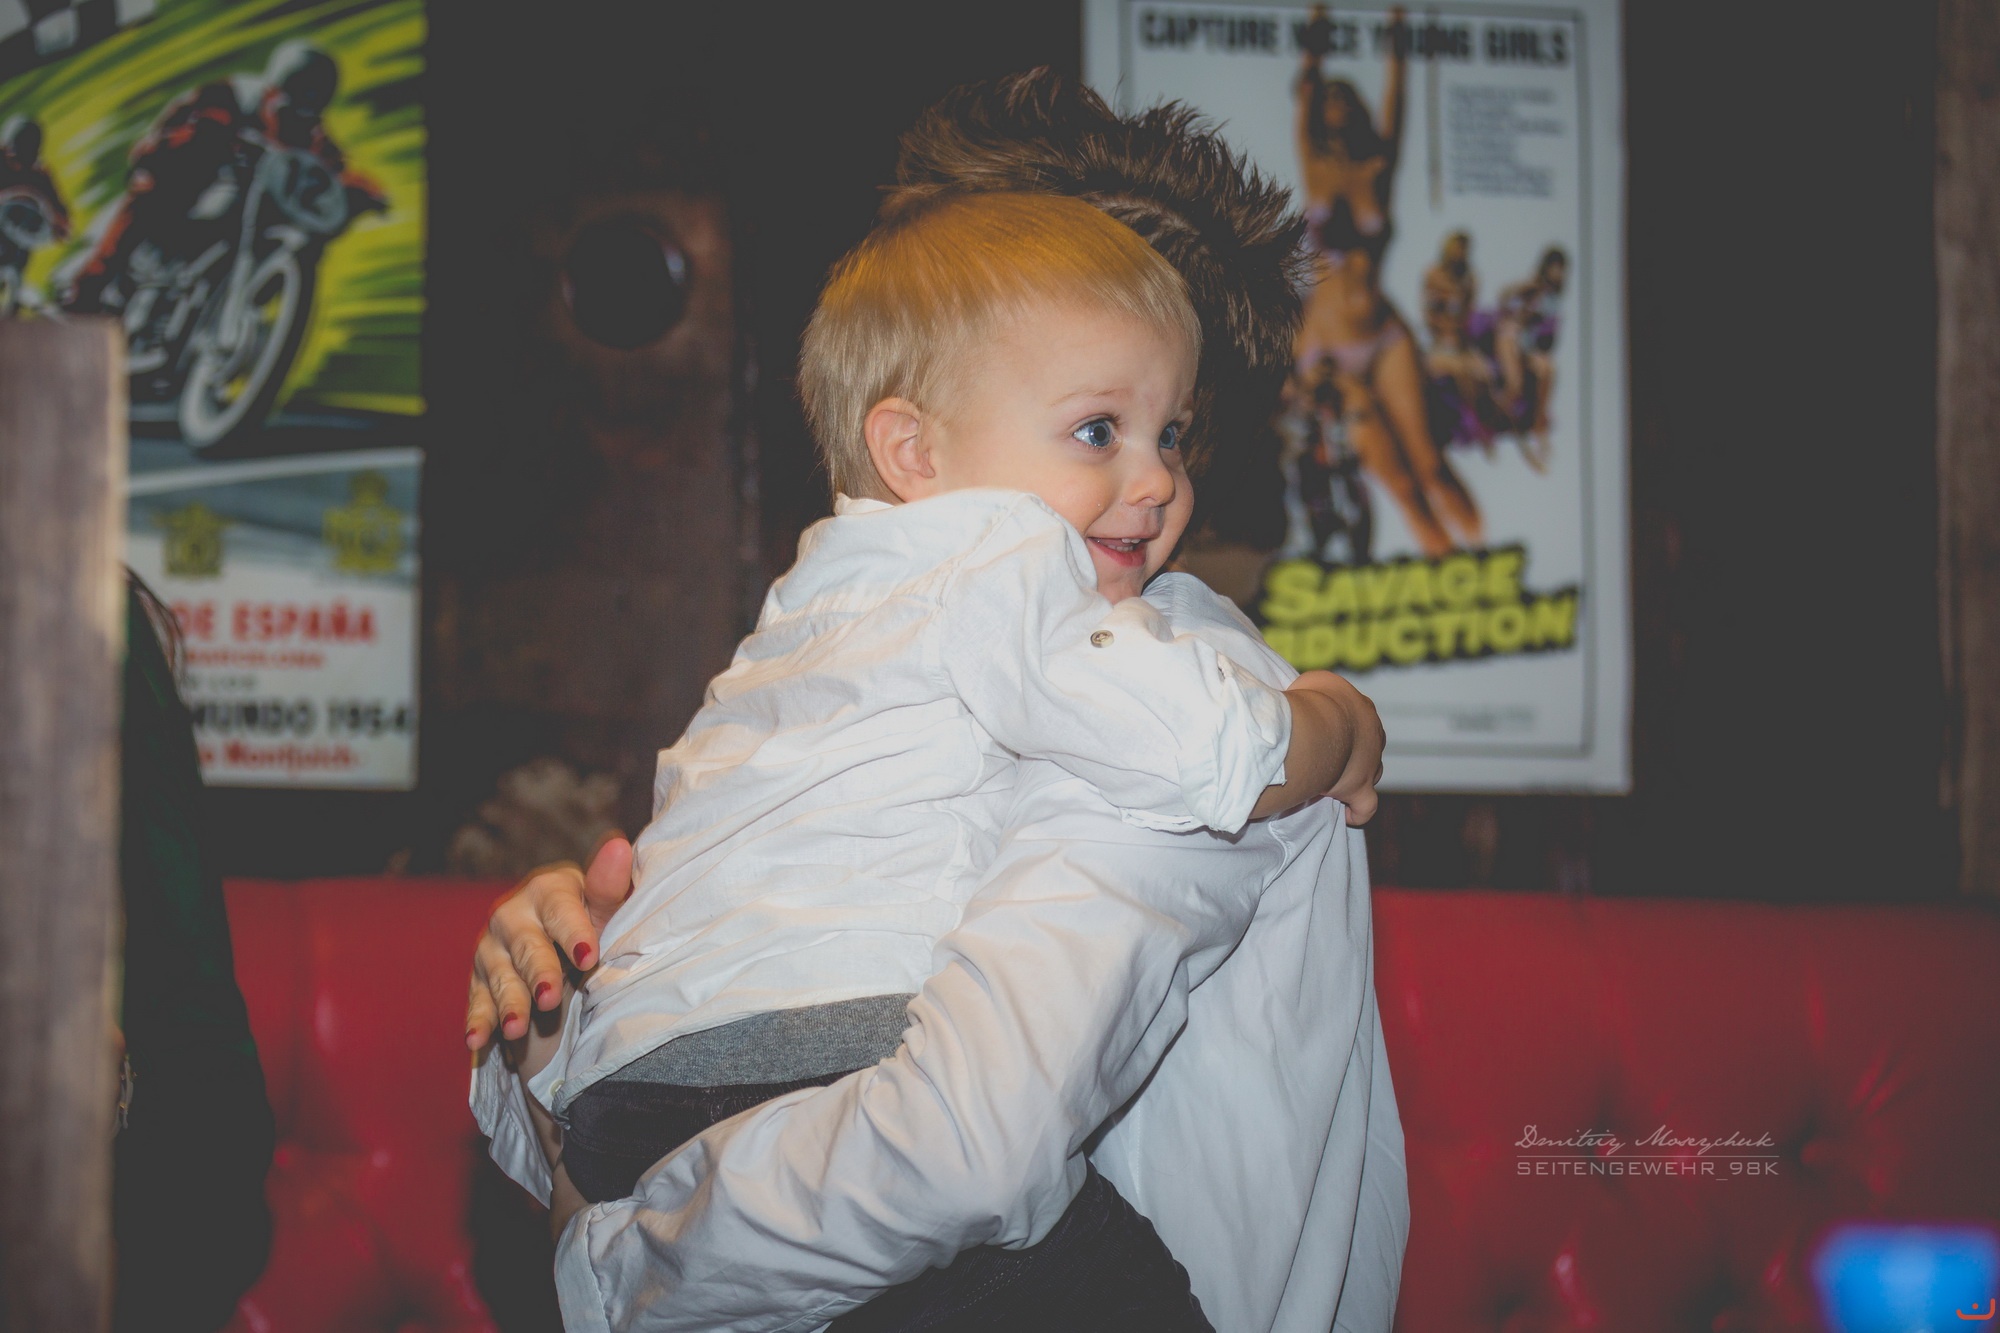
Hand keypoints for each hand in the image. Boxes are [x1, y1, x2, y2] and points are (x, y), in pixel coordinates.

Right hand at [466, 835, 633, 1049]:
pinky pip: (478, 1003)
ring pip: (501, 977)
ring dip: (509, 1004)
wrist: (567, 960)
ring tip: (517, 1029)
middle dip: (539, 973)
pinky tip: (477, 1039)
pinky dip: (479, 1022)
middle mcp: (514, 914)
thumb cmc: (595, 928)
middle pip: (527, 945)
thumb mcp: (606, 913)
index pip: (561, 910)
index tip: (589, 957)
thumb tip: (618, 846)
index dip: (575, 933)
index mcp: (549, 889)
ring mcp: (492, 948)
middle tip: (550, 998)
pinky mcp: (480, 980)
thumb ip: (609, 887)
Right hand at [1256, 670, 1384, 824]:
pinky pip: (1366, 805)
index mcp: (1360, 707)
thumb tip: (1304, 695)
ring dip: (1357, 775)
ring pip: (1372, 771)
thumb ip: (1314, 690)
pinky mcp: (1360, 788)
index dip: (1343, 724)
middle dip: (1355, 750)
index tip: (1325, 729)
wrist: (1315, 727)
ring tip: (1335, 780)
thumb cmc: (1310, 701)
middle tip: (1329, 754)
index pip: (1358, 716)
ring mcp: (1370, 763)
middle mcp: (1372, 733)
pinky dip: (1358, 811)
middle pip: (1369, 744)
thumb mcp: (1312, 681)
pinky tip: (1349, 813)